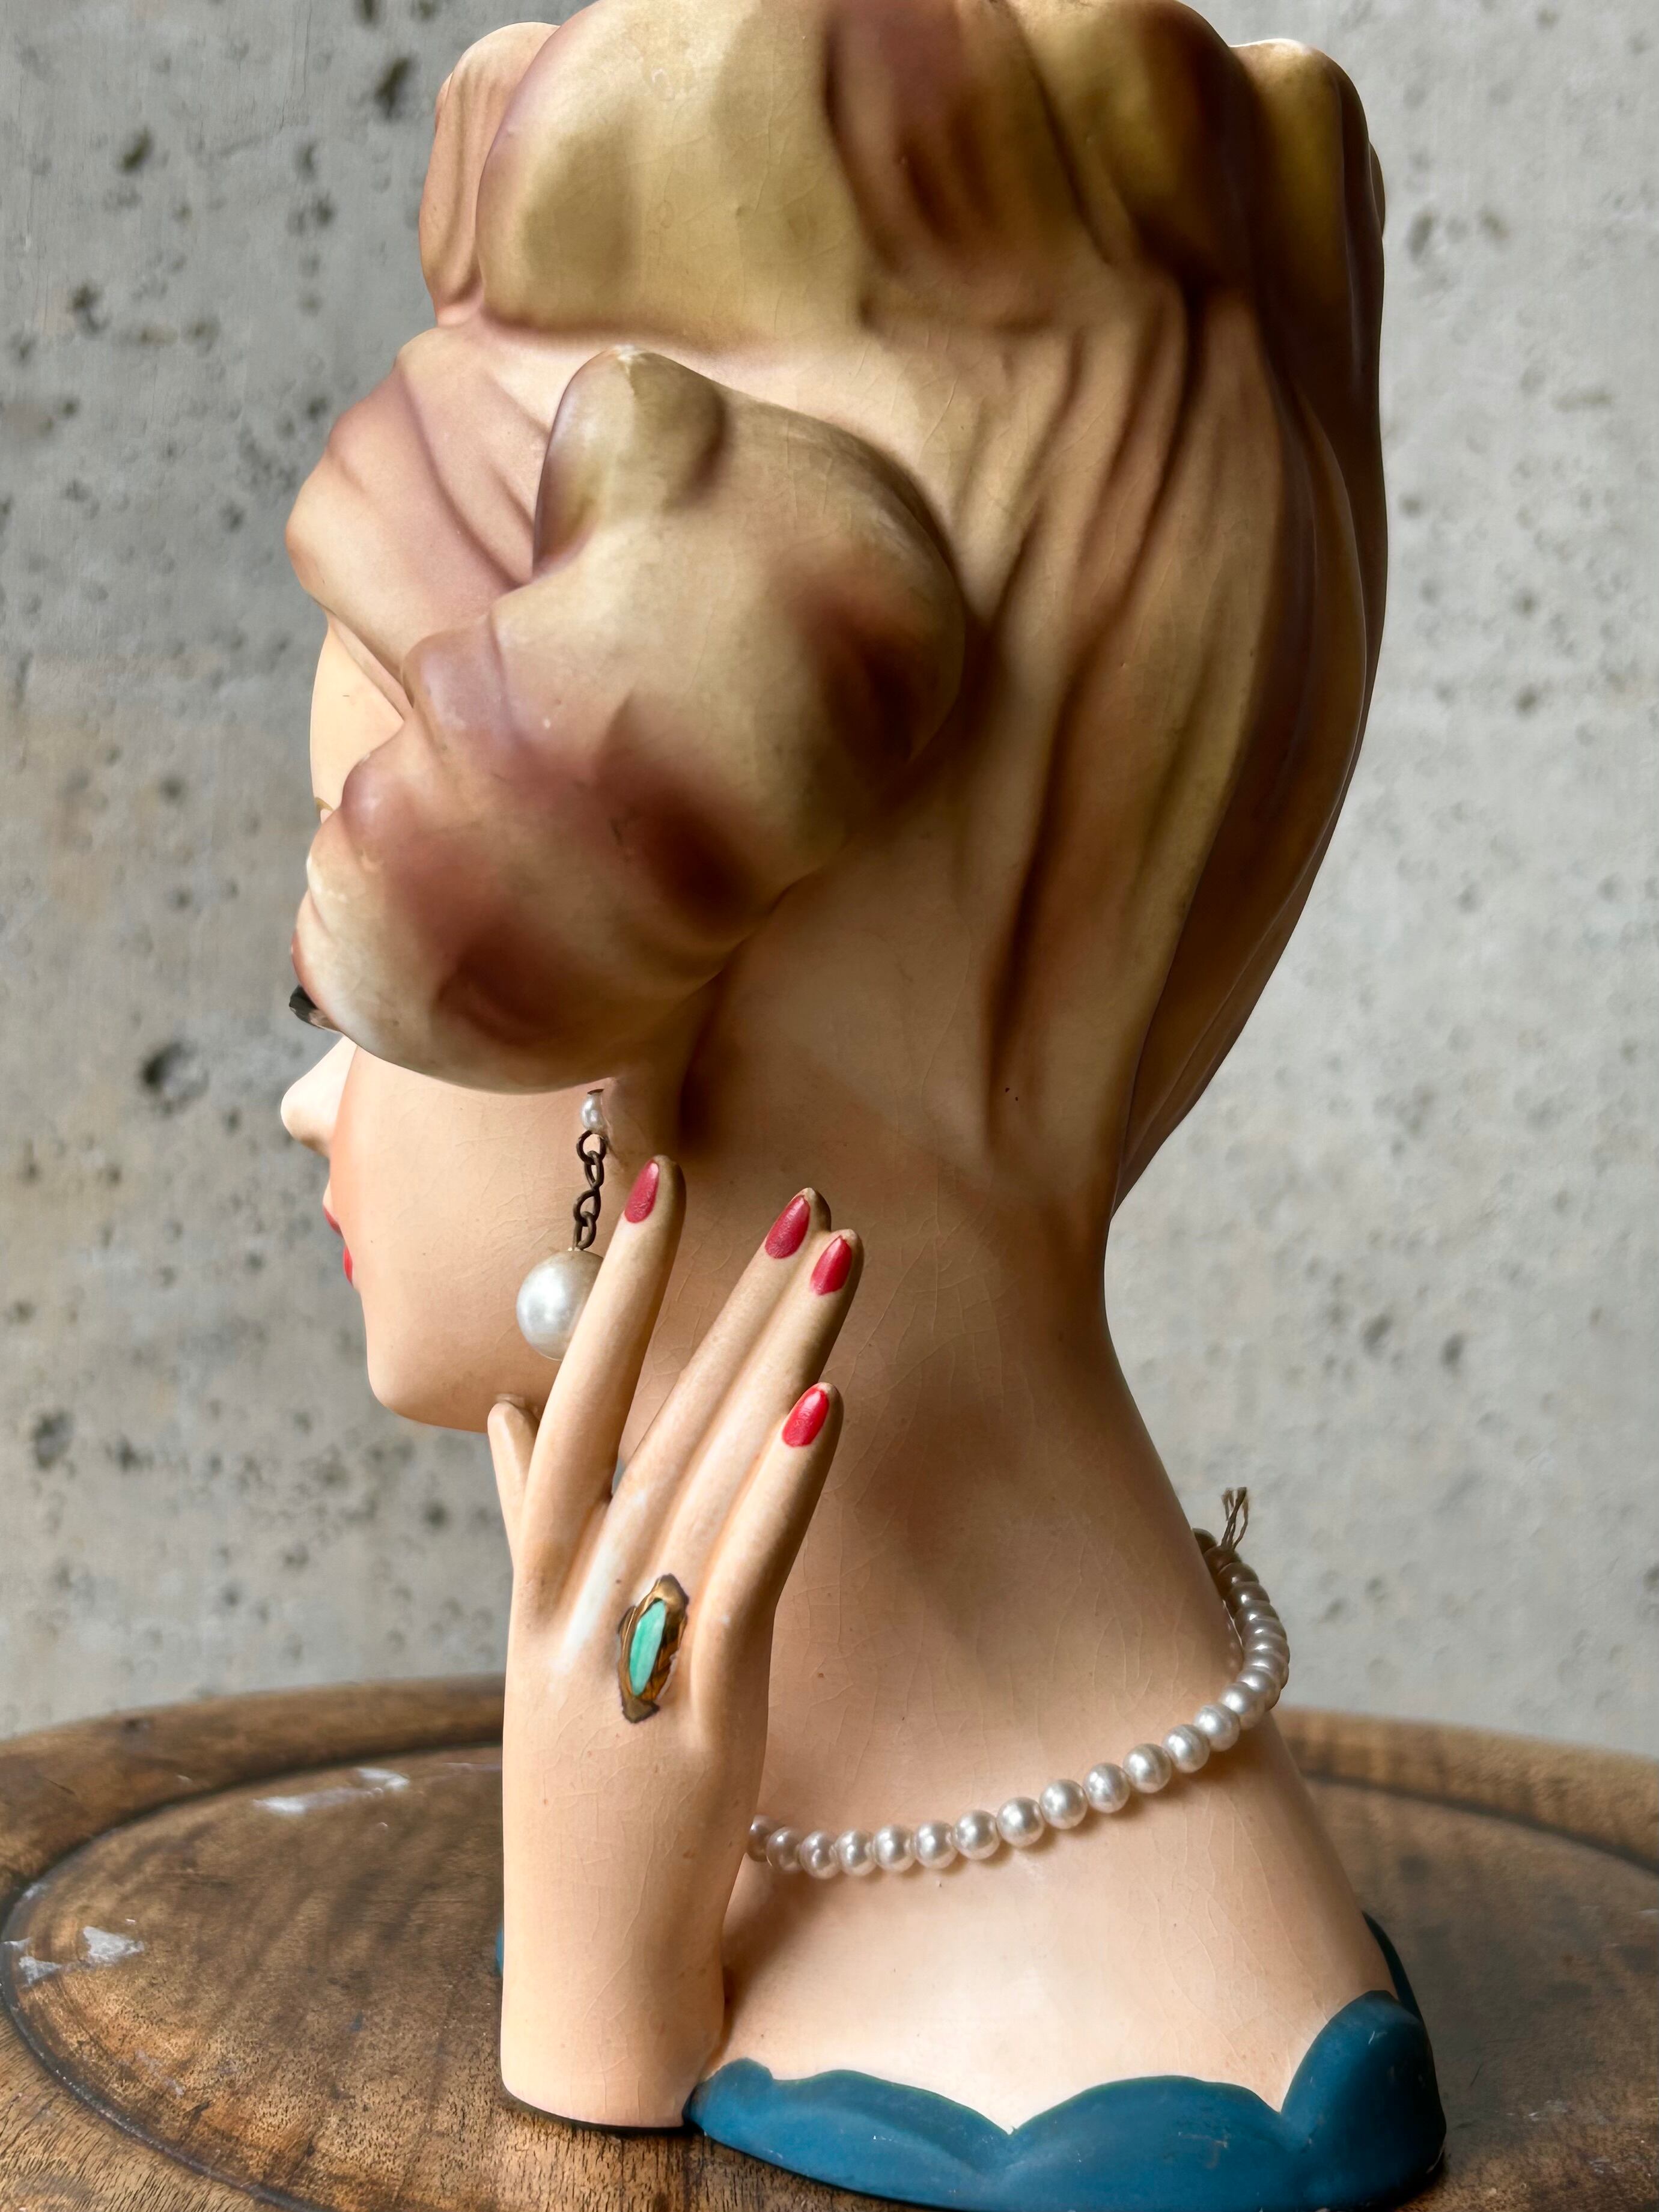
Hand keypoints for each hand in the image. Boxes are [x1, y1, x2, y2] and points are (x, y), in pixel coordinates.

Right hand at [487, 1164, 858, 2124]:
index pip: (575, 1394)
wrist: (591, 1948)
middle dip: (729, 1296)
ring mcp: (626, 1652)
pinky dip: (780, 1487)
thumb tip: (507, 1413)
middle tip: (801, 1192)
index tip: (668, 1181)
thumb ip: (528, 1518)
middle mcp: (569, 1593)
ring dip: (773, 1355)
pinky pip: (742, 1575)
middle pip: (656, 1414)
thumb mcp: (539, 1639)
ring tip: (835, 1256)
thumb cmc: (583, 1774)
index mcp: (538, 1569)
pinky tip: (822, 1404)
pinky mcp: (698, 1714)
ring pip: (705, 1472)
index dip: (624, 1288)